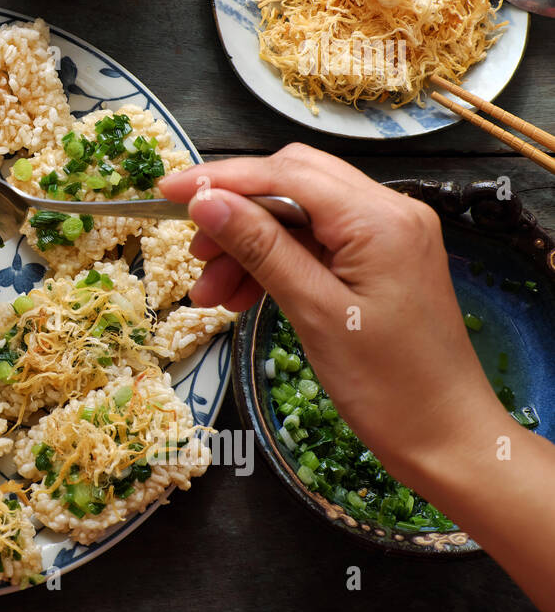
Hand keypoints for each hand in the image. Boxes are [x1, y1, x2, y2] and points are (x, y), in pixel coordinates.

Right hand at [158, 143, 509, 485]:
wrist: (446, 438)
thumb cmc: (388, 385)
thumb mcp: (313, 311)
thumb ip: (260, 248)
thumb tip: (206, 202)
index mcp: (380, 218)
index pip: (285, 173)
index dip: (221, 179)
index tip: (166, 193)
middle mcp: (389, 211)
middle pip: (291, 182)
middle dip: (234, 212)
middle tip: (191, 252)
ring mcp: (387, 235)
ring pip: (297, 214)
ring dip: (247, 244)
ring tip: (210, 293)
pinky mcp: (380, 261)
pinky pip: (314, 243)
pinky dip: (273, 262)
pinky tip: (240, 296)